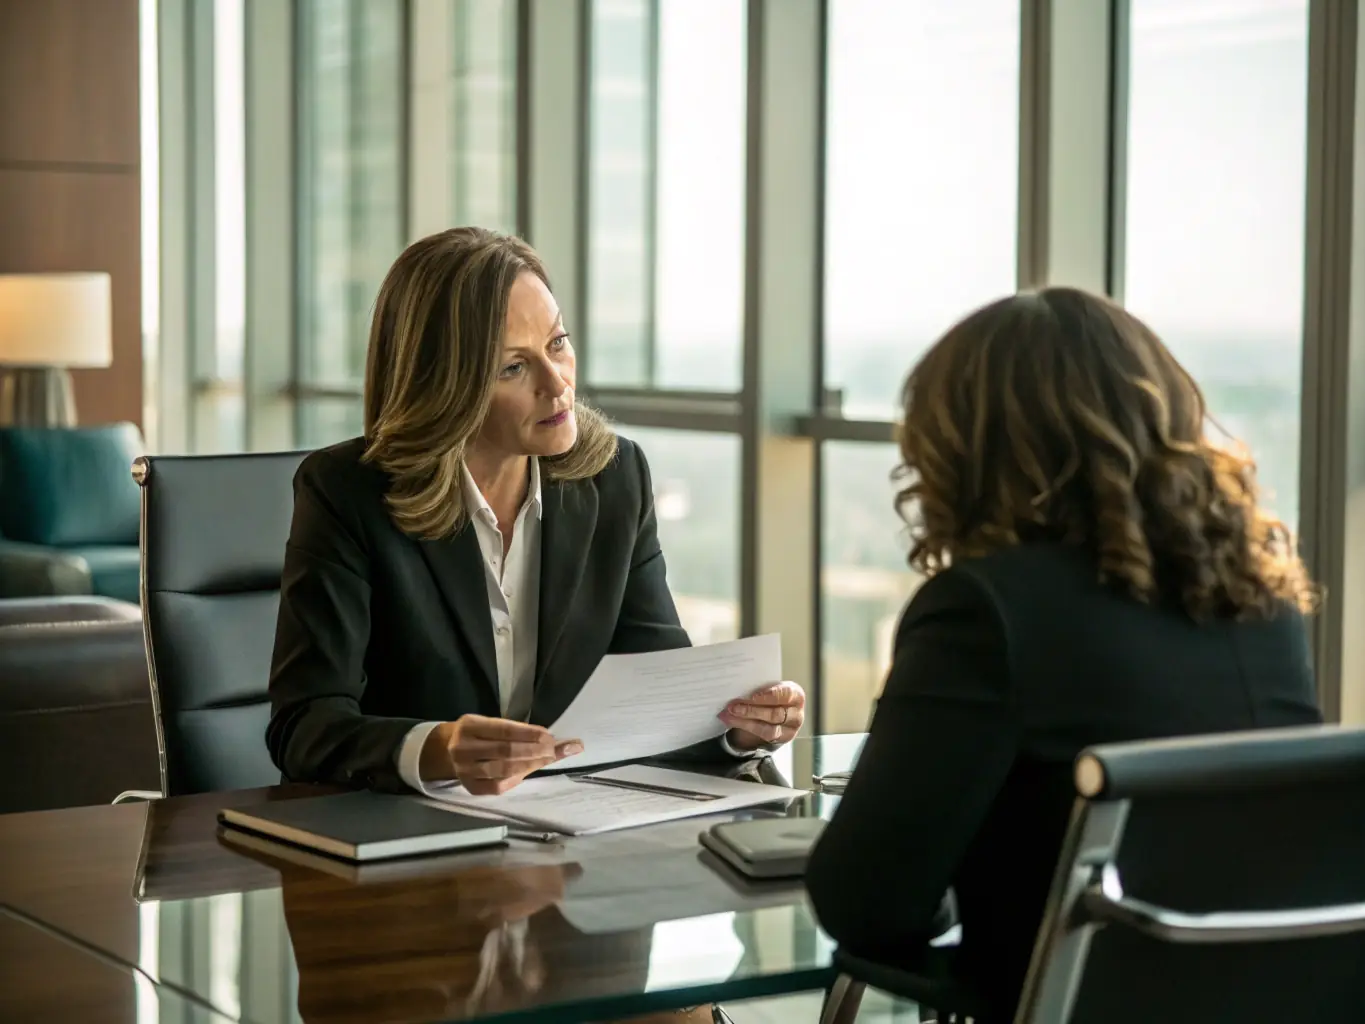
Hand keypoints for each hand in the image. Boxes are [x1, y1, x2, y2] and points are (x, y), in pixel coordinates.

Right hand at [421, 715, 581, 794]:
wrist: (447, 750)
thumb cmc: (478, 734)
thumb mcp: (491, 724)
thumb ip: (518, 730)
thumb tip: (556, 738)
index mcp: (469, 726)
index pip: (504, 730)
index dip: (529, 734)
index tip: (549, 735)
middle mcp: (463, 748)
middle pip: (506, 751)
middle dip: (534, 750)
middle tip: (554, 749)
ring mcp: (465, 770)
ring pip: (504, 770)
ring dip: (530, 764)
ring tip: (547, 758)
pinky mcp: (470, 788)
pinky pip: (498, 786)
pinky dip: (517, 779)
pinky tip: (529, 771)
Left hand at [720, 681, 805, 750]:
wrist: (768, 714)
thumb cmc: (768, 697)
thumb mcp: (766, 689)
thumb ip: (757, 688)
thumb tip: (737, 686)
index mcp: (795, 694)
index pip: (786, 694)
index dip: (770, 695)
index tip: (752, 695)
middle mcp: (796, 713)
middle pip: (775, 714)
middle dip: (751, 710)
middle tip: (732, 706)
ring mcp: (790, 729)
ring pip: (769, 729)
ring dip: (745, 721)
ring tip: (728, 715)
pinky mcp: (781, 740)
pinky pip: (763, 736)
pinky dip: (745, 727)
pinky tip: (730, 721)